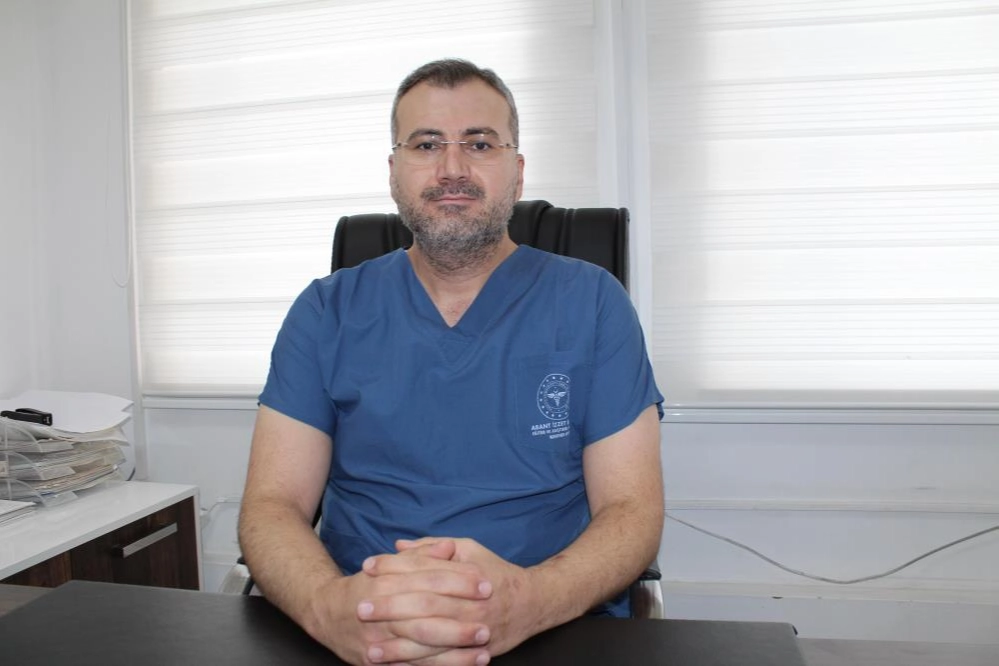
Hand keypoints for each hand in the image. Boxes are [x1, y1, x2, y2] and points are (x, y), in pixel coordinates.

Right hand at [304, 542, 493, 665]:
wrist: (327, 614)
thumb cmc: (367, 585)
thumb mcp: (391, 564)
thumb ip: (421, 555)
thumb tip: (448, 547)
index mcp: (386, 581)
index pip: (428, 578)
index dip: (458, 580)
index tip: (485, 582)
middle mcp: (382, 610)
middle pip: (427, 611)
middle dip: (460, 615)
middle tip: (489, 616)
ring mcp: (380, 639)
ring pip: (422, 643)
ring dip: (456, 646)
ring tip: (484, 644)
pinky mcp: (380, 662)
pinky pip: (416, 665)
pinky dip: (444, 665)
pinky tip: (467, 663)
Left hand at [364, 538, 540, 659]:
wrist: (532, 603)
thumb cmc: (495, 572)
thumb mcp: (469, 549)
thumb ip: (434, 547)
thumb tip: (399, 545)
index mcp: (465, 574)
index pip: (423, 569)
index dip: (394, 568)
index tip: (367, 567)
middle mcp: (469, 603)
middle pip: (424, 604)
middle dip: (390, 607)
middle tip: (361, 608)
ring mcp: (473, 630)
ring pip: (431, 638)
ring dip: (399, 645)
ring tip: (370, 647)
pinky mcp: (475, 652)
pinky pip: (443, 661)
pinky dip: (418, 665)